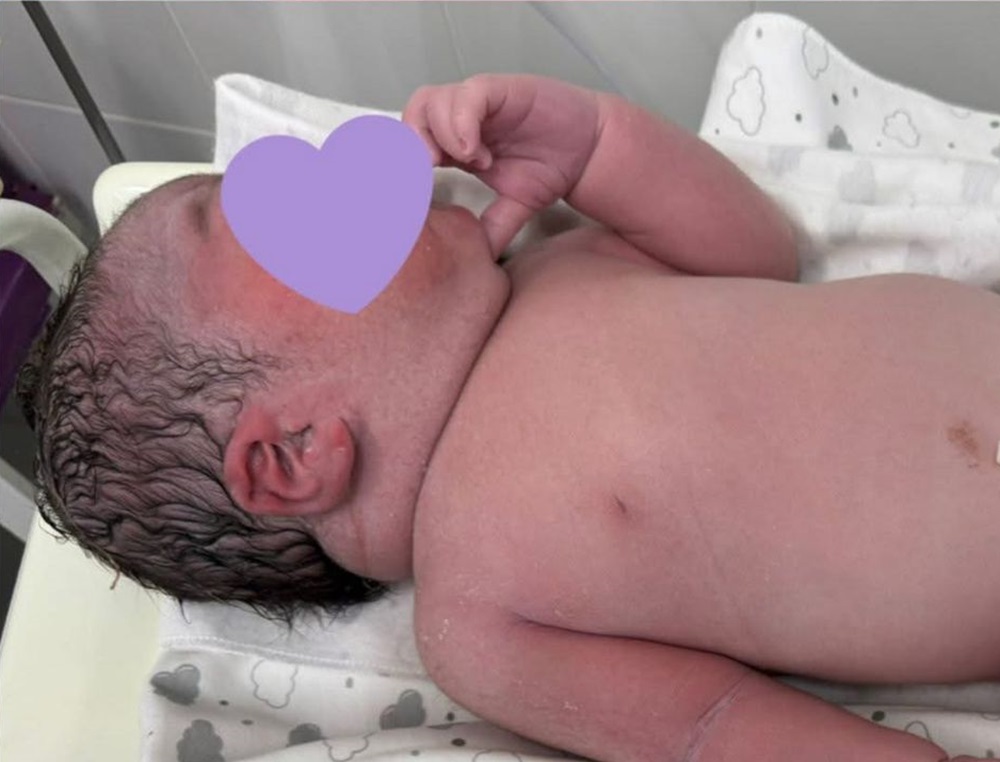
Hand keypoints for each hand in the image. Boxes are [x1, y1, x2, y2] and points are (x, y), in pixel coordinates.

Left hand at [403, 74, 601, 254]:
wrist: (589, 151)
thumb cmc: (550, 169)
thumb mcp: (514, 207)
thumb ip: (492, 230)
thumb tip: (475, 265)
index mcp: (455, 145)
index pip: (410, 145)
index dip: (406, 169)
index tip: (414, 198)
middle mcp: (460, 121)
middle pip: (411, 118)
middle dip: (412, 148)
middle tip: (430, 176)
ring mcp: (477, 103)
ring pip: (431, 102)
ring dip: (440, 136)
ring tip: (469, 161)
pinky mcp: (499, 90)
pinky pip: (467, 96)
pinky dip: (462, 123)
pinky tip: (476, 150)